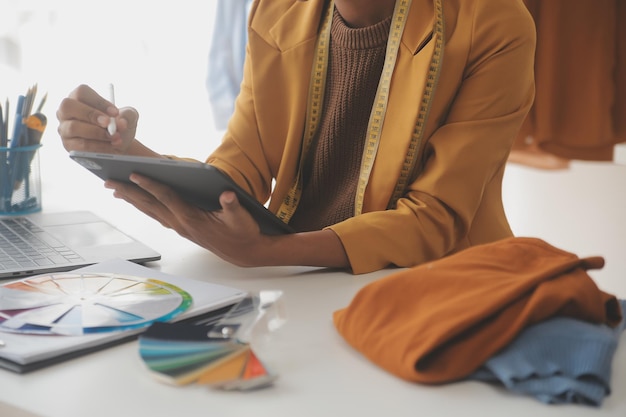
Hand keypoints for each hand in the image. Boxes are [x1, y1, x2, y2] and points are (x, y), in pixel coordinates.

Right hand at [56, 84, 137, 153]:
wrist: (118, 145)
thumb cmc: (118, 125)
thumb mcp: (128, 117)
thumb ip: (128, 115)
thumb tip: (121, 122)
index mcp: (79, 98)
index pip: (81, 92)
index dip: (98, 101)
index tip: (115, 113)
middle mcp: (67, 111)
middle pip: (68, 106)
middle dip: (90, 114)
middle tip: (109, 123)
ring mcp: (65, 128)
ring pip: (73, 127)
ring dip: (97, 133)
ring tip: (116, 137)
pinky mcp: (69, 145)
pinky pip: (79, 145)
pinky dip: (97, 146)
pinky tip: (110, 147)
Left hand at [105, 173, 272, 266]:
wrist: (245, 252)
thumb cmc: (243, 233)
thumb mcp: (242, 219)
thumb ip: (234, 206)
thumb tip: (228, 194)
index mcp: (193, 219)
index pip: (167, 198)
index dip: (150, 185)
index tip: (134, 174)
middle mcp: (182, 224)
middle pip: (150, 205)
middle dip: (129, 192)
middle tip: (109, 181)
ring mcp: (180, 227)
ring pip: (150, 211)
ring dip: (132, 200)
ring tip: (115, 189)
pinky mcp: (181, 228)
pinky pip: (157, 215)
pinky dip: (144, 206)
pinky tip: (137, 200)